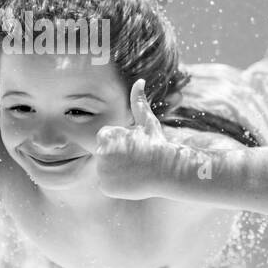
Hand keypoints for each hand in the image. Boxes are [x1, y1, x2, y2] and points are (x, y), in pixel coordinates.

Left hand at [94, 79, 175, 199]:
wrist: (166, 171)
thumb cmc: (156, 145)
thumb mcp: (146, 122)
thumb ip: (138, 102)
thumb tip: (140, 80)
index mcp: (105, 136)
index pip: (104, 139)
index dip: (119, 143)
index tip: (132, 147)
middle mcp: (100, 154)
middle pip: (103, 154)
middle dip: (116, 157)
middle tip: (133, 159)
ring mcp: (102, 172)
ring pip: (104, 169)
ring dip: (115, 170)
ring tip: (132, 169)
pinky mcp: (105, 187)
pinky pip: (106, 184)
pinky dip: (115, 184)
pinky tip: (129, 180)